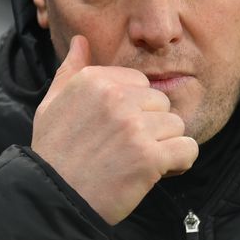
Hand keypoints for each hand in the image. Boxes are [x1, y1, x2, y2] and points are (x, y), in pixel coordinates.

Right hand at [31, 35, 198, 224]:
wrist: (53, 199)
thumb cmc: (53, 153)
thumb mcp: (52, 104)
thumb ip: (71, 70)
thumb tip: (81, 40)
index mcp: (94, 79)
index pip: (141, 83)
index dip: (135, 109)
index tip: (118, 130)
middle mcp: (116, 97)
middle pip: (162, 103)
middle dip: (151, 127)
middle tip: (127, 150)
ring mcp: (134, 126)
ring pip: (176, 126)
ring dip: (164, 147)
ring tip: (137, 163)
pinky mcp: (149, 156)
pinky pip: (187, 150)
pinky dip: (178, 164)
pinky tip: (156, 173)